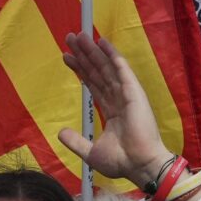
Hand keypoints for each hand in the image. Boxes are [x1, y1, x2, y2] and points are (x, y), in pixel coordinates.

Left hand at [58, 30, 168, 186]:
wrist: (139, 165)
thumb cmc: (121, 161)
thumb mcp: (91, 152)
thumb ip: (76, 141)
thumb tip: (60, 133)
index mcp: (112, 111)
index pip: (93, 84)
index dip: (80, 69)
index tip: (67, 57)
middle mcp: (118, 99)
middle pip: (97, 71)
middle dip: (84, 55)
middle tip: (70, 38)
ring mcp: (127, 94)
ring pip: (106, 67)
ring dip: (93, 51)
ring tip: (79, 35)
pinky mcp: (134, 91)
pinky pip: (121, 69)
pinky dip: (112, 55)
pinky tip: (102, 42)